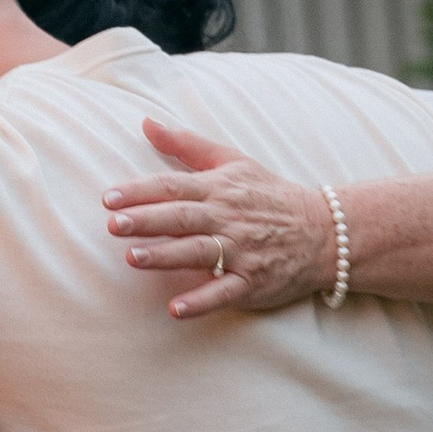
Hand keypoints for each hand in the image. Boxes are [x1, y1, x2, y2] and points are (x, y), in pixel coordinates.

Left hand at [103, 119, 338, 319]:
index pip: (173, 187)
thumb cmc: (269, 194)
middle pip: (182, 217)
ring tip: (133, 258)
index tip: (109, 198)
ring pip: (199, 252)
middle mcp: (228, 218)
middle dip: (147, 220)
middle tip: (112, 224)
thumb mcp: (232, 161)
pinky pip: (225, 291)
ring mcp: (242, 250)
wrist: (324, 230)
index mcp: (219, 188)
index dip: (140, 192)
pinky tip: (175, 309)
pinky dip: (201, 300)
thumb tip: (145, 123)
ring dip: (166, 256)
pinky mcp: (254, 281)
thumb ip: (186, 145)